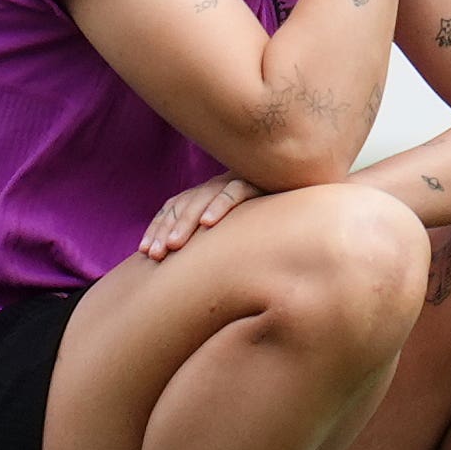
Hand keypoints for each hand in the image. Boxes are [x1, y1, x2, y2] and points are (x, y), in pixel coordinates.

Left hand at [138, 172, 261, 258]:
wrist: (306, 194)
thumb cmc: (268, 218)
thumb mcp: (236, 228)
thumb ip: (214, 240)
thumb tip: (188, 268)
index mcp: (206, 194)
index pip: (174, 207)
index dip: (157, 227)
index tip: (144, 252)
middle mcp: (217, 185)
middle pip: (184, 204)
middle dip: (165, 229)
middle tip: (154, 254)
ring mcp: (237, 181)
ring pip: (204, 197)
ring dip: (186, 221)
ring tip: (173, 245)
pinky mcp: (259, 180)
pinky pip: (236, 190)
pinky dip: (220, 205)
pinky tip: (209, 223)